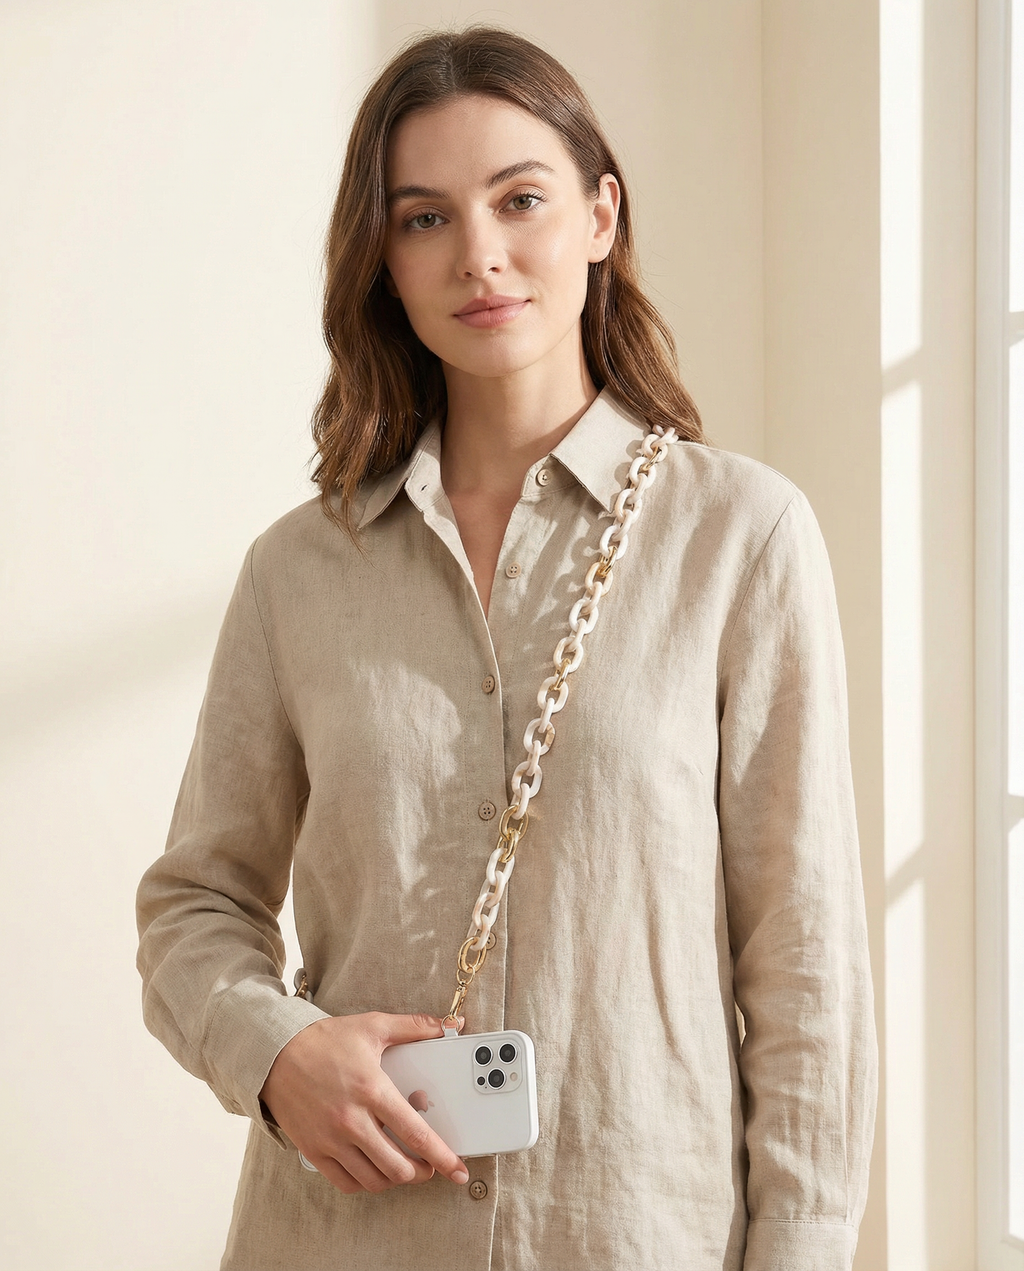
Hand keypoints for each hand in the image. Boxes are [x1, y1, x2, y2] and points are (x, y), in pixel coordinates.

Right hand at [259, 1011, 469, 1194]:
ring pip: (374, 1179)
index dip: (442, 1157)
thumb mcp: (372, 1026)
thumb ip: (414, 1027)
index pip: (416, 1134)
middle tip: (430, 1166)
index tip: (457, 1170)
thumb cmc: (325, 1040)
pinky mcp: (314, 1150)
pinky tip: (374, 1170)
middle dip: (422, 1172)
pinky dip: (366, 1183)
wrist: (275, 1052)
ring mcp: (331, 1139)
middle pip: (397, 1166)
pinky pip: (346, 1183)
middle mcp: (352, 1120)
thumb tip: (448, 1025)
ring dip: (396, 1180)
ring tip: (405, 1168)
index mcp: (372, 1090)